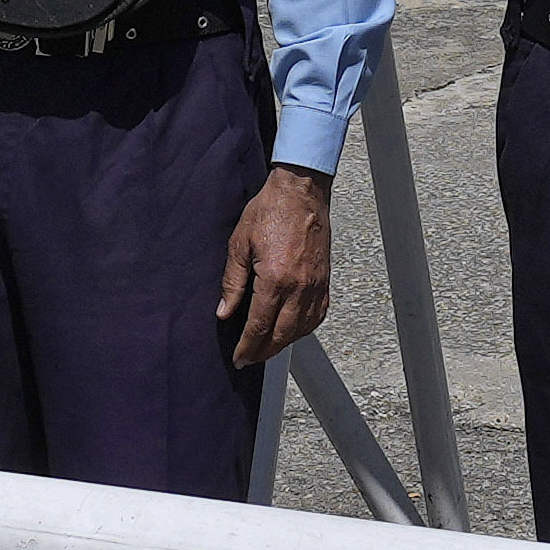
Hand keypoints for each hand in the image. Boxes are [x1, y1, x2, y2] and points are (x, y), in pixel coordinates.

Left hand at [216, 165, 333, 364]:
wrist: (301, 190)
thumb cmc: (270, 210)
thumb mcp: (239, 244)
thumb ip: (232, 282)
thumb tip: (224, 311)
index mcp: (275, 279)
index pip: (259, 326)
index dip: (248, 346)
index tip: (239, 358)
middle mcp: (299, 287)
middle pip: (282, 335)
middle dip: (264, 352)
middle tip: (250, 359)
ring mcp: (316, 284)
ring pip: (302, 328)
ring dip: (284, 343)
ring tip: (267, 347)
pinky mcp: (325, 279)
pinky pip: (318, 314)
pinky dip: (305, 328)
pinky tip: (293, 329)